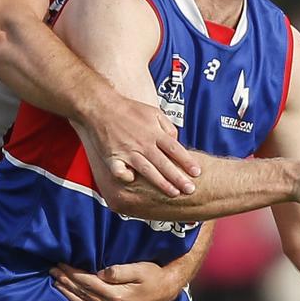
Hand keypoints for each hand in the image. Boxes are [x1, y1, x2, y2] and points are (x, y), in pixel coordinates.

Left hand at [49, 262, 181, 300]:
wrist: (165, 291)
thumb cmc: (154, 276)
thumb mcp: (140, 269)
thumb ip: (119, 271)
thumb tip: (101, 272)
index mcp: (116, 295)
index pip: (87, 282)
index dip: (73, 273)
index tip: (62, 263)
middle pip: (82, 293)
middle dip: (66, 281)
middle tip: (53, 270)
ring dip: (67, 292)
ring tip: (56, 282)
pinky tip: (69, 297)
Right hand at [77, 96, 200, 197]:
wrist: (101, 107)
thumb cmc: (129, 110)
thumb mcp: (154, 112)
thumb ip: (167, 127)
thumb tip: (176, 141)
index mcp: (154, 132)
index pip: (175, 149)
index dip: (187, 161)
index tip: (197, 172)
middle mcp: (143, 143)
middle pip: (165, 163)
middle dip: (179, 177)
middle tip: (191, 189)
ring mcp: (128, 151)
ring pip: (148, 171)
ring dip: (162, 183)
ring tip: (174, 193)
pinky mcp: (113, 157)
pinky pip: (121, 172)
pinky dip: (127, 178)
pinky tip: (133, 181)